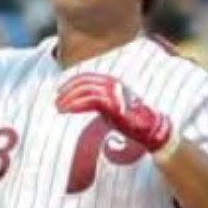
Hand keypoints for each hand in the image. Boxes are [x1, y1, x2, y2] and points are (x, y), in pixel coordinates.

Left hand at [56, 73, 176, 156]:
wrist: (150, 130)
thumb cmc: (131, 121)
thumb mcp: (112, 107)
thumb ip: (100, 102)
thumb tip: (83, 105)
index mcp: (114, 82)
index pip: (88, 77)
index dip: (71, 83)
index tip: (59, 92)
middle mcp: (115, 84)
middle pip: (84, 82)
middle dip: (67, 91)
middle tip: (57, 101)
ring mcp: (116, 94)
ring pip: (85, 91)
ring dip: (69, 98)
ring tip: (59, 107)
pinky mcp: (115, 105)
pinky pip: (91, 101)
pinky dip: (76, 105)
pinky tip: (67, 110)